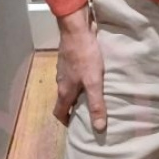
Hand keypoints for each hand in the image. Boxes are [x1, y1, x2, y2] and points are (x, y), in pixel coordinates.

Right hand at [53, 4, 106, 131]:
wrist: (76, 30)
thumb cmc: (85, 56)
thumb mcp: (93, 82)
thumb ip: (96, 104)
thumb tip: (99, 128)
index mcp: (64, 91)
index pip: (59, 112)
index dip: (66, 121)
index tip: (75, 126)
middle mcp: (61, 82)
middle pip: (64, 100)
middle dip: (74, 109)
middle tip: (88, 113)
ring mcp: (63, 69)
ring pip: (69, 87)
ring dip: (78, 93)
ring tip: (93, 96)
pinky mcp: (69, 59)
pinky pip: (73, 74)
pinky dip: (80, 80)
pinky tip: (92, 76)